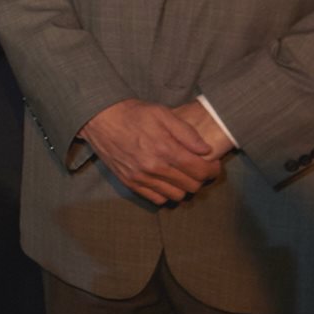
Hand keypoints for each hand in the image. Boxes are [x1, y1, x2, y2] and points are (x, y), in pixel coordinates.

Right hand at [77, 99, 224, 205]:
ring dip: (184, 187)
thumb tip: (206, 150)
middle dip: (201, 178)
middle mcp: (153, 167)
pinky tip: (166, 180)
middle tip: (199, 168)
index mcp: (164, 148)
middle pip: (191, 186)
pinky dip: (166, 193)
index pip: (200, 170)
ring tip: (183, 174)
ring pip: (176, 196)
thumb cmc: (132, 113)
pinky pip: (157, 199)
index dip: (213, 169)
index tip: (213, 164)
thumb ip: (187, 132)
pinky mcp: (129, 182)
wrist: (100, 118)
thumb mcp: (162, 113)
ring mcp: (140, 177)